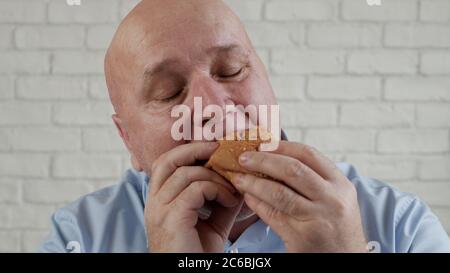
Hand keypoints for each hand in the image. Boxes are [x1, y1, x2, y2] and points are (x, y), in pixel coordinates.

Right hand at [145, 142, 243, 252]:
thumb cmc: (198, 254)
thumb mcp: (213, 222)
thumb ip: (222, 199)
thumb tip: (238, 179)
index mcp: (159, 200)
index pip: (166, 163)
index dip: (189, 150)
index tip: (214, 149)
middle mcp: (154, 201)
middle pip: (169, 160)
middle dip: (196, 149)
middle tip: (219, 149)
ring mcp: (160, 210)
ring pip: (187, 173)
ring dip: (215, 177)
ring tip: (231, 191)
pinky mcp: (171, 218)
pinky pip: (195, 189)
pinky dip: (217, 190)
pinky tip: (229, 201)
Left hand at [231, 141, 367, 252]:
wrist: (345, 261)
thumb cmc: (335, 228)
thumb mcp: (334, 199)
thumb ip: (313, 180)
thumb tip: (273, 157)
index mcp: (340, 184)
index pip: (308, 154)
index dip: (282, 146)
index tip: (262, 144)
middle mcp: (332, 199)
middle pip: (292, 170)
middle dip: (263, 160)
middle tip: (243, 158)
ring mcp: (318, 218)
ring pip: (279, 193)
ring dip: (254, 183)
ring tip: (238, 178)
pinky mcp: (303, 237)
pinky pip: (273, 215)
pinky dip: (257, 204)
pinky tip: (247, 198)